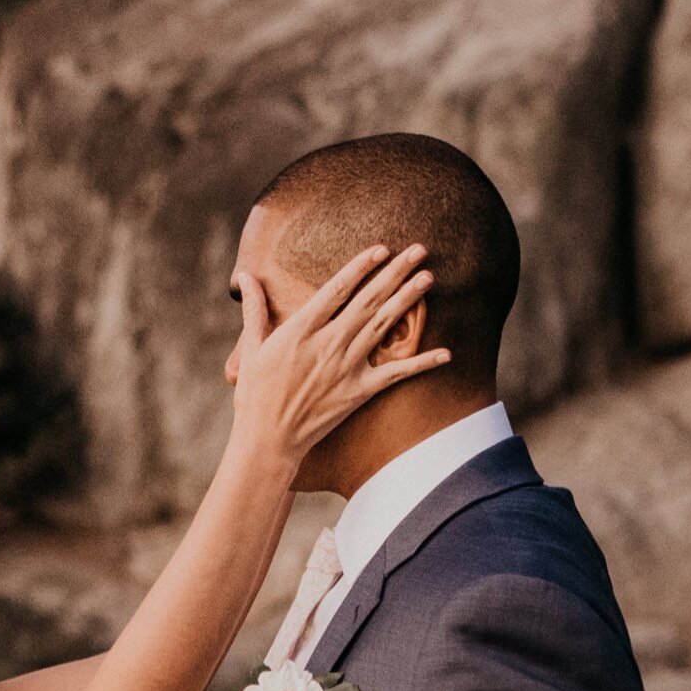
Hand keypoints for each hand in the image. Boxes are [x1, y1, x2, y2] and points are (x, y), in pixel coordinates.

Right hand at [230, 245, 450, 478]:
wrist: (268, 442)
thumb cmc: (255, 396)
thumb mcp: (252, 350)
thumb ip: (254, 310)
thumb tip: (244, 278)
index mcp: (300, 330)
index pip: (336, 289)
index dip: (361, 267)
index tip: (382, 248)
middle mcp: (327, 344)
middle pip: (367, 300)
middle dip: (395, 272)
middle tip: (419, 249)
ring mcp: (345, 368)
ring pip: (383, 326)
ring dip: (408, 300)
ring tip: (428, 277)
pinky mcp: (358, 392)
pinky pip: (395, 374)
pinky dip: (421, 363)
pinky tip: (446, 352)